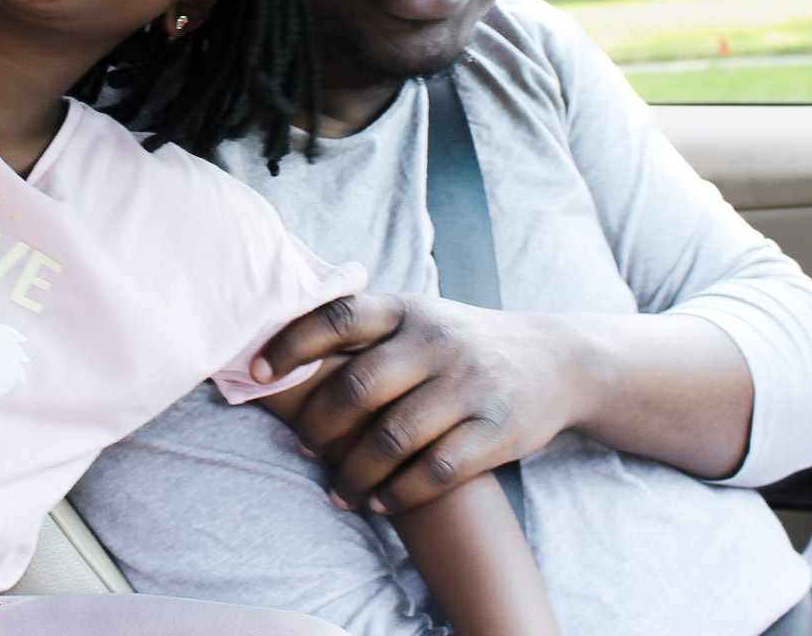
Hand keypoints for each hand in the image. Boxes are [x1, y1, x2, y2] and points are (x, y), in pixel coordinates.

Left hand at [251, 294, 587, 513]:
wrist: (555, 360)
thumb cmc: (459, 344)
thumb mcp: (416, 318)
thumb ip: (360, 330)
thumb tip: (272, 350)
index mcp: (407, 311)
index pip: (337, 317)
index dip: (290, 344)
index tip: (257, 374)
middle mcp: (437, 343)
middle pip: (358, 388)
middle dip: (320, 427)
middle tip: (305, 447)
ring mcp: (469, 386)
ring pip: (393, 439)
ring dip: (355, 473)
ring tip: (339, 491)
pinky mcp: (496, 430)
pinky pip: (436, 471)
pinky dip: (400, 493)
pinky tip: (381, 501)